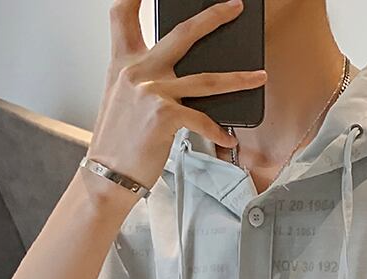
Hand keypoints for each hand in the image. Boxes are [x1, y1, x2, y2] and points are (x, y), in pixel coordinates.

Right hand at [90, 0, 266, 190]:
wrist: (108, 174)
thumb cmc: (117, 142)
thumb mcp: (120, 99)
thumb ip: (143, 79)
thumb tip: (174, 75)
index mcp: (123, 63)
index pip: (123, 15)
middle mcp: (138, 71)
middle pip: (183, 33)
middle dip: (214, 17)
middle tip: (234, 8)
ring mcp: (152, 91)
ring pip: (207, 79)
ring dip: (238, 79)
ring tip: (258, 77)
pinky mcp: (165, 116)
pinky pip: (202, 119)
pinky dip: (218, 131)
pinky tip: (227, 138)